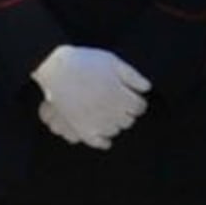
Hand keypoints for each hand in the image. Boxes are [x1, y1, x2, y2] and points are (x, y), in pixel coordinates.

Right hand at [31, 45, 151, 147]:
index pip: (140, 107)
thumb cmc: (86, 63)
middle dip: (127, 112)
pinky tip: (106, 139)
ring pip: (115, 131)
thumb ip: (133, 76)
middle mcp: (113, 113)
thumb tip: (147, 88)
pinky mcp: (82, 129)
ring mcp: (97, 123)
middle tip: (119, 104)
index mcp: (122, 97)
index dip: (138, 101)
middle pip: (129, 120)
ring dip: (116, 124)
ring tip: (109, 115)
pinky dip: (104, 142)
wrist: (58, 70)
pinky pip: (98, 142)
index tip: (133, 97)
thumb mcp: (113, 62)